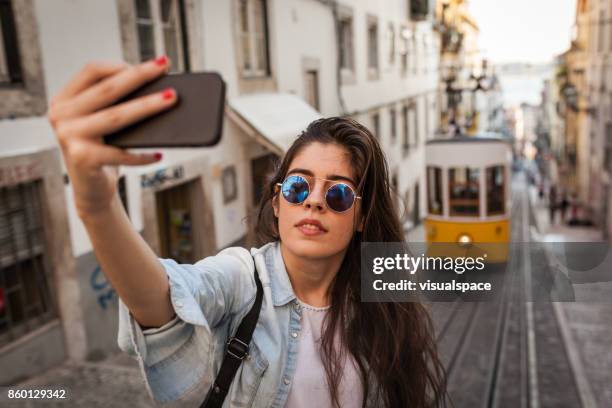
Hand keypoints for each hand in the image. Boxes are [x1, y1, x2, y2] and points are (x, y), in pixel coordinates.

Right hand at [47, 56, 177, 216]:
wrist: (92, 191)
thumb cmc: (105, 152)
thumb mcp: (105, 124)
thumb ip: (117, 105)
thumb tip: (160, 88)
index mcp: (65, 100)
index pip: (92, 71)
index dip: (121, 65)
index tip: (151, 64)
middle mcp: (61, 115)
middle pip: (107, 90)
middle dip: (140, 76)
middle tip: (166, 67)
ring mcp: (69, 136)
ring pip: (116, 117)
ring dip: (148, 106)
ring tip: (172, 99)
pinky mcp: (82, 159)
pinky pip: (121, 153)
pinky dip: (143, 155)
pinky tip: (160, 154)